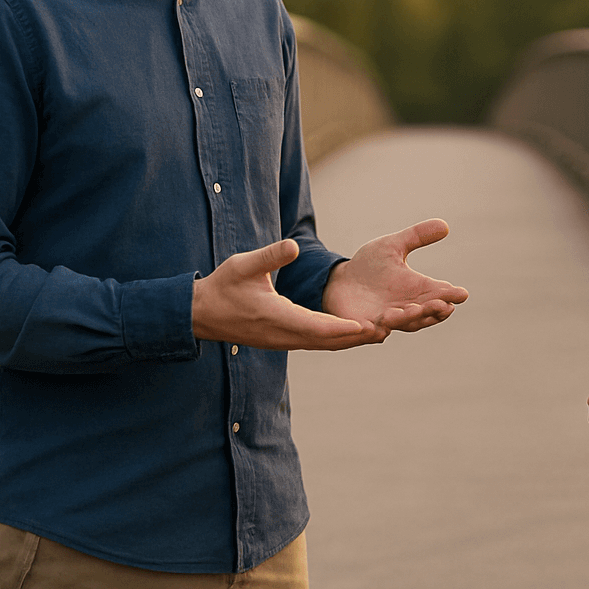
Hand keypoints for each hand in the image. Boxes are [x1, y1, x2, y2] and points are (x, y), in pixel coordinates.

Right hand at [192, 239, 378, 350]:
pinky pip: (314, 342)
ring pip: (323, 344)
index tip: (367, 326)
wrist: (201, 314)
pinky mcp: (282, 339)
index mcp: (276, 317)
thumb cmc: (222, 286)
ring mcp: (282, 340)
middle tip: (387, 329)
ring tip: (379, 332)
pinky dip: (336, 338)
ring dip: (349, 339)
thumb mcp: (243, 265)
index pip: (316, 327)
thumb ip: (270, 256)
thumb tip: (294, 245)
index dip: (343, 328)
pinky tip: (353, 333)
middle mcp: (283, 334)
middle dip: (356, 336)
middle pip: (327, 341)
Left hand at [320, 218, 468, 339]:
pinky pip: (370, 333)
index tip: (462, 294)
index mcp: (416, 289)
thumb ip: (417, 237)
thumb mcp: (393, 246)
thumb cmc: (369, 266)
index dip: (450, 295)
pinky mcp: (364, 326)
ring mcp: (385, 319)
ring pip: (402, 323)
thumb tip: (445, 225)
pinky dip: (375, 332)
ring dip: (409, 318)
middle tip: (444, 305)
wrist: (339, 281)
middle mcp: (405, 307)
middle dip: (433, 310)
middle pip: (425, 313)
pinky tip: (379, 328)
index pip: (438, 294)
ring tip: (414, 309)